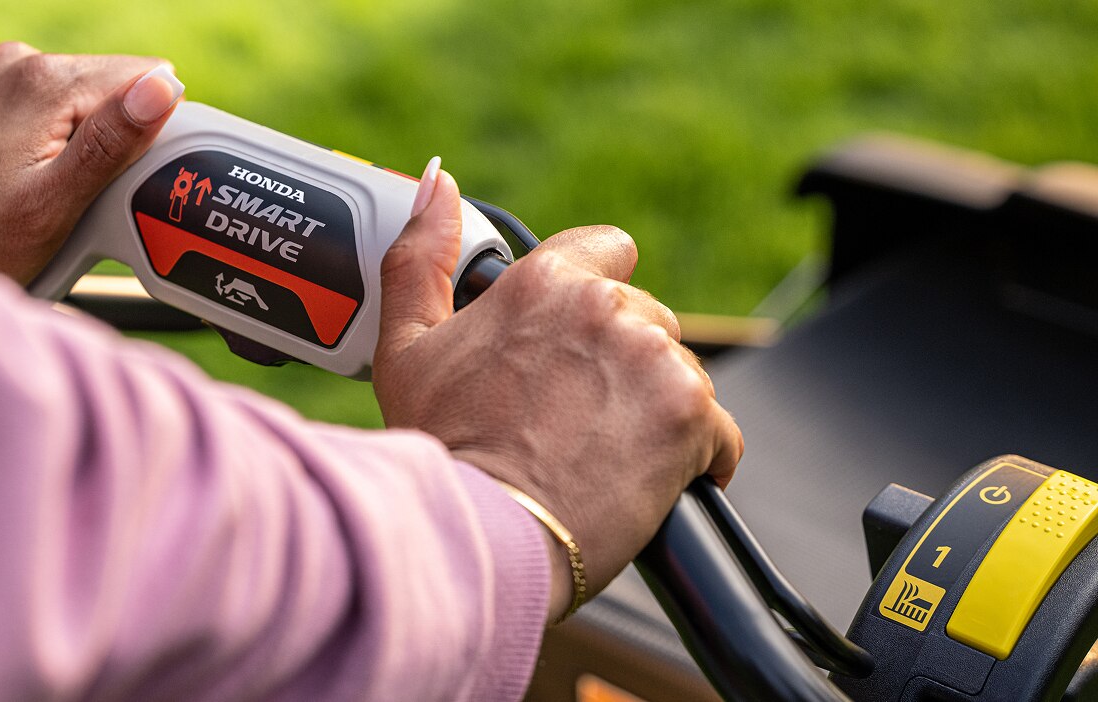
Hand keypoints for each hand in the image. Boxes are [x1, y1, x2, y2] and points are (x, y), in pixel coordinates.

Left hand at [0, 42, 183, 283]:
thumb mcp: (59, 202)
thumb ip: (114, 140)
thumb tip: (161, 87)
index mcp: (41, 83)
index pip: (140, 79)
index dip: (148, 130)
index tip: (124, 176)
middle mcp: (8, 65)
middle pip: (100, 88)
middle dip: (108, 137)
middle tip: (81, 197)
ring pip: (64, 98)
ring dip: (71, 139)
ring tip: (44, 191)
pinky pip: (24, 105)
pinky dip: (32, 136)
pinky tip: (14, 177)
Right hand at [373, 167, 743, 622]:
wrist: (484, 535)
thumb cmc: (443, 449)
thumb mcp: (408, 346)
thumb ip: (422, 255)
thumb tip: (438, 181)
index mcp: (546, 282)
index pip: (609, 250)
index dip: (596, 295)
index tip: (578, 344)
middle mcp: (608, 307)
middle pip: (646, 320)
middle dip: (621, 362)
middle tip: (574, 417)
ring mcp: (656, 359)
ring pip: (679, 374)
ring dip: (654, 409)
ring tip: (602, 455)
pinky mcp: (692, 415)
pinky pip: (718, 434)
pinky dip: (694, 458)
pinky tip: (649, 482)